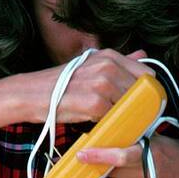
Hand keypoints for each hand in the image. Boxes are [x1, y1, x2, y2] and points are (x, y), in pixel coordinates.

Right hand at [24, 48, 152, 124]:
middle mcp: (108, 66)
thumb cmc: (61, 83)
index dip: (146, 92)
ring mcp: (102, 84)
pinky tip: (99, 123)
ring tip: (111, 120)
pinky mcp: (95, 103)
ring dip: (125, 116)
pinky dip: (110, 123)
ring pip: (129, 106)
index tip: (141, 102)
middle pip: (141, 94)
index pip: (147, 75)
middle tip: (126, 116)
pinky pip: (114, 118)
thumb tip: (143, 54)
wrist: (32, 93)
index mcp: (109, 56)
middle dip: (138, 107)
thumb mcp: (91, 65)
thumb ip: (120, 62)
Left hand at [77, 134, 178, 177]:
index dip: (99, 156)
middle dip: (113, 168)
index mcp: (151, 155)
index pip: (119, 156)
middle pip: (113, 173)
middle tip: (124, 165)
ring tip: (134, 176)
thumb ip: (135, 141)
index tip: (82, 155)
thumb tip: (108, 137)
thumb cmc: (176, 158)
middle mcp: (150, 176)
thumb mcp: (158, 142)